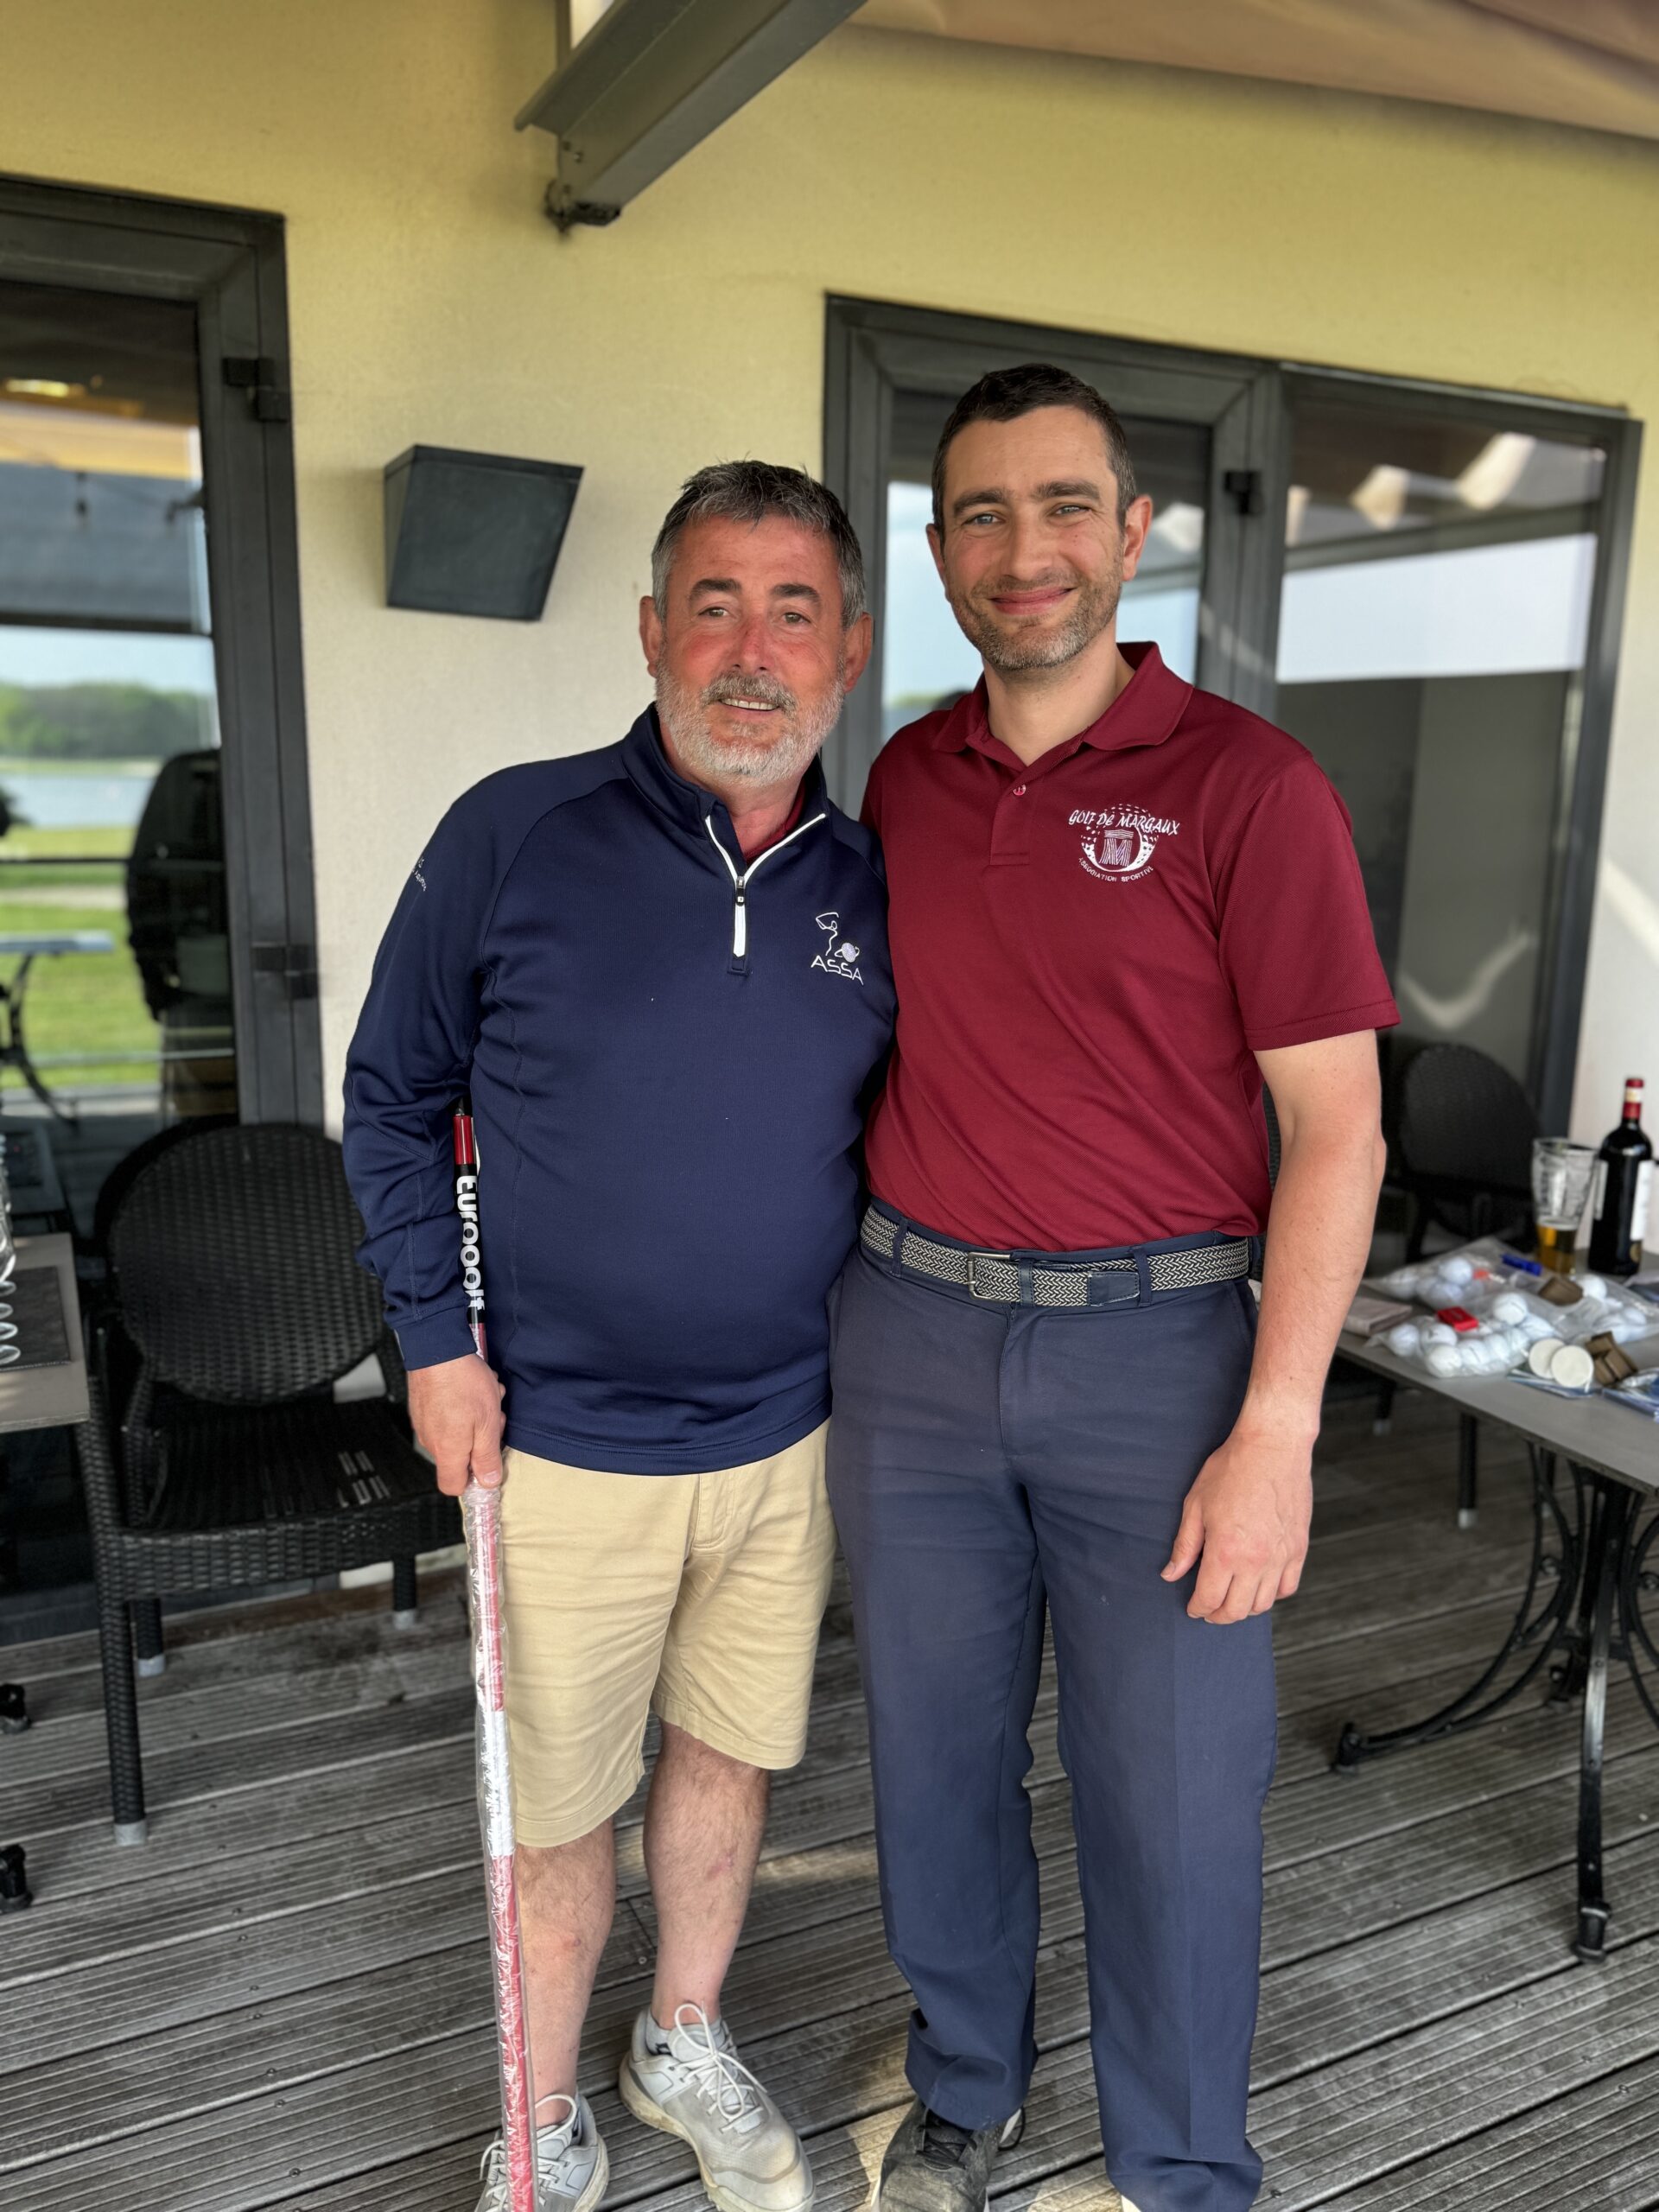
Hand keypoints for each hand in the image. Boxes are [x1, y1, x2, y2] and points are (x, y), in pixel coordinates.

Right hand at [406, 1353, 505, 1496]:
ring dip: (475, 1422)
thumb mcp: (488, 1423)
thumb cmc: (463, 1383)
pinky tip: (471, 1391)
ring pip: (456, 1435)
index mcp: (447, 1451)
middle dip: (480, 1442)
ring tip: (485, 1399)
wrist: (437, 1349)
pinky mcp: (423, 1409)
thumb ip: (487, 1456)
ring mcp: (424, 1424)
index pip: (452, 1486)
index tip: (487, 1466)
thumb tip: (489, 1482)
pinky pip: (446, 1419)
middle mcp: (431, 1441)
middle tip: (493, 1420)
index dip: (472, 1481)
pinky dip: (462, 1409)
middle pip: (459, 1458)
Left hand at [1160, 1421, 1312, 1623]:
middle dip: (1219, 1615)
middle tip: (1209, 1609)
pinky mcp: (1299, 1549)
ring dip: (1245, 1608)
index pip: (1209, 1598)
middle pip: (1237, 1610)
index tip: (1193, 1607)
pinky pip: (1287, 1587)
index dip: (1197, 1608)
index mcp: (1225, 1552)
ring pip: (1263, 1604)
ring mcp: (1281, 1557)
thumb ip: (1185, 1545)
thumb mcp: (1196, 1505)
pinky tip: (1259, 1585)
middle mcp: (1255, 1561)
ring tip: (1232, 1598)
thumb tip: (1171, 1575)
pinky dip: (1272, 1594)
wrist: (1272, 1447)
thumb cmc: (1230, 1470)